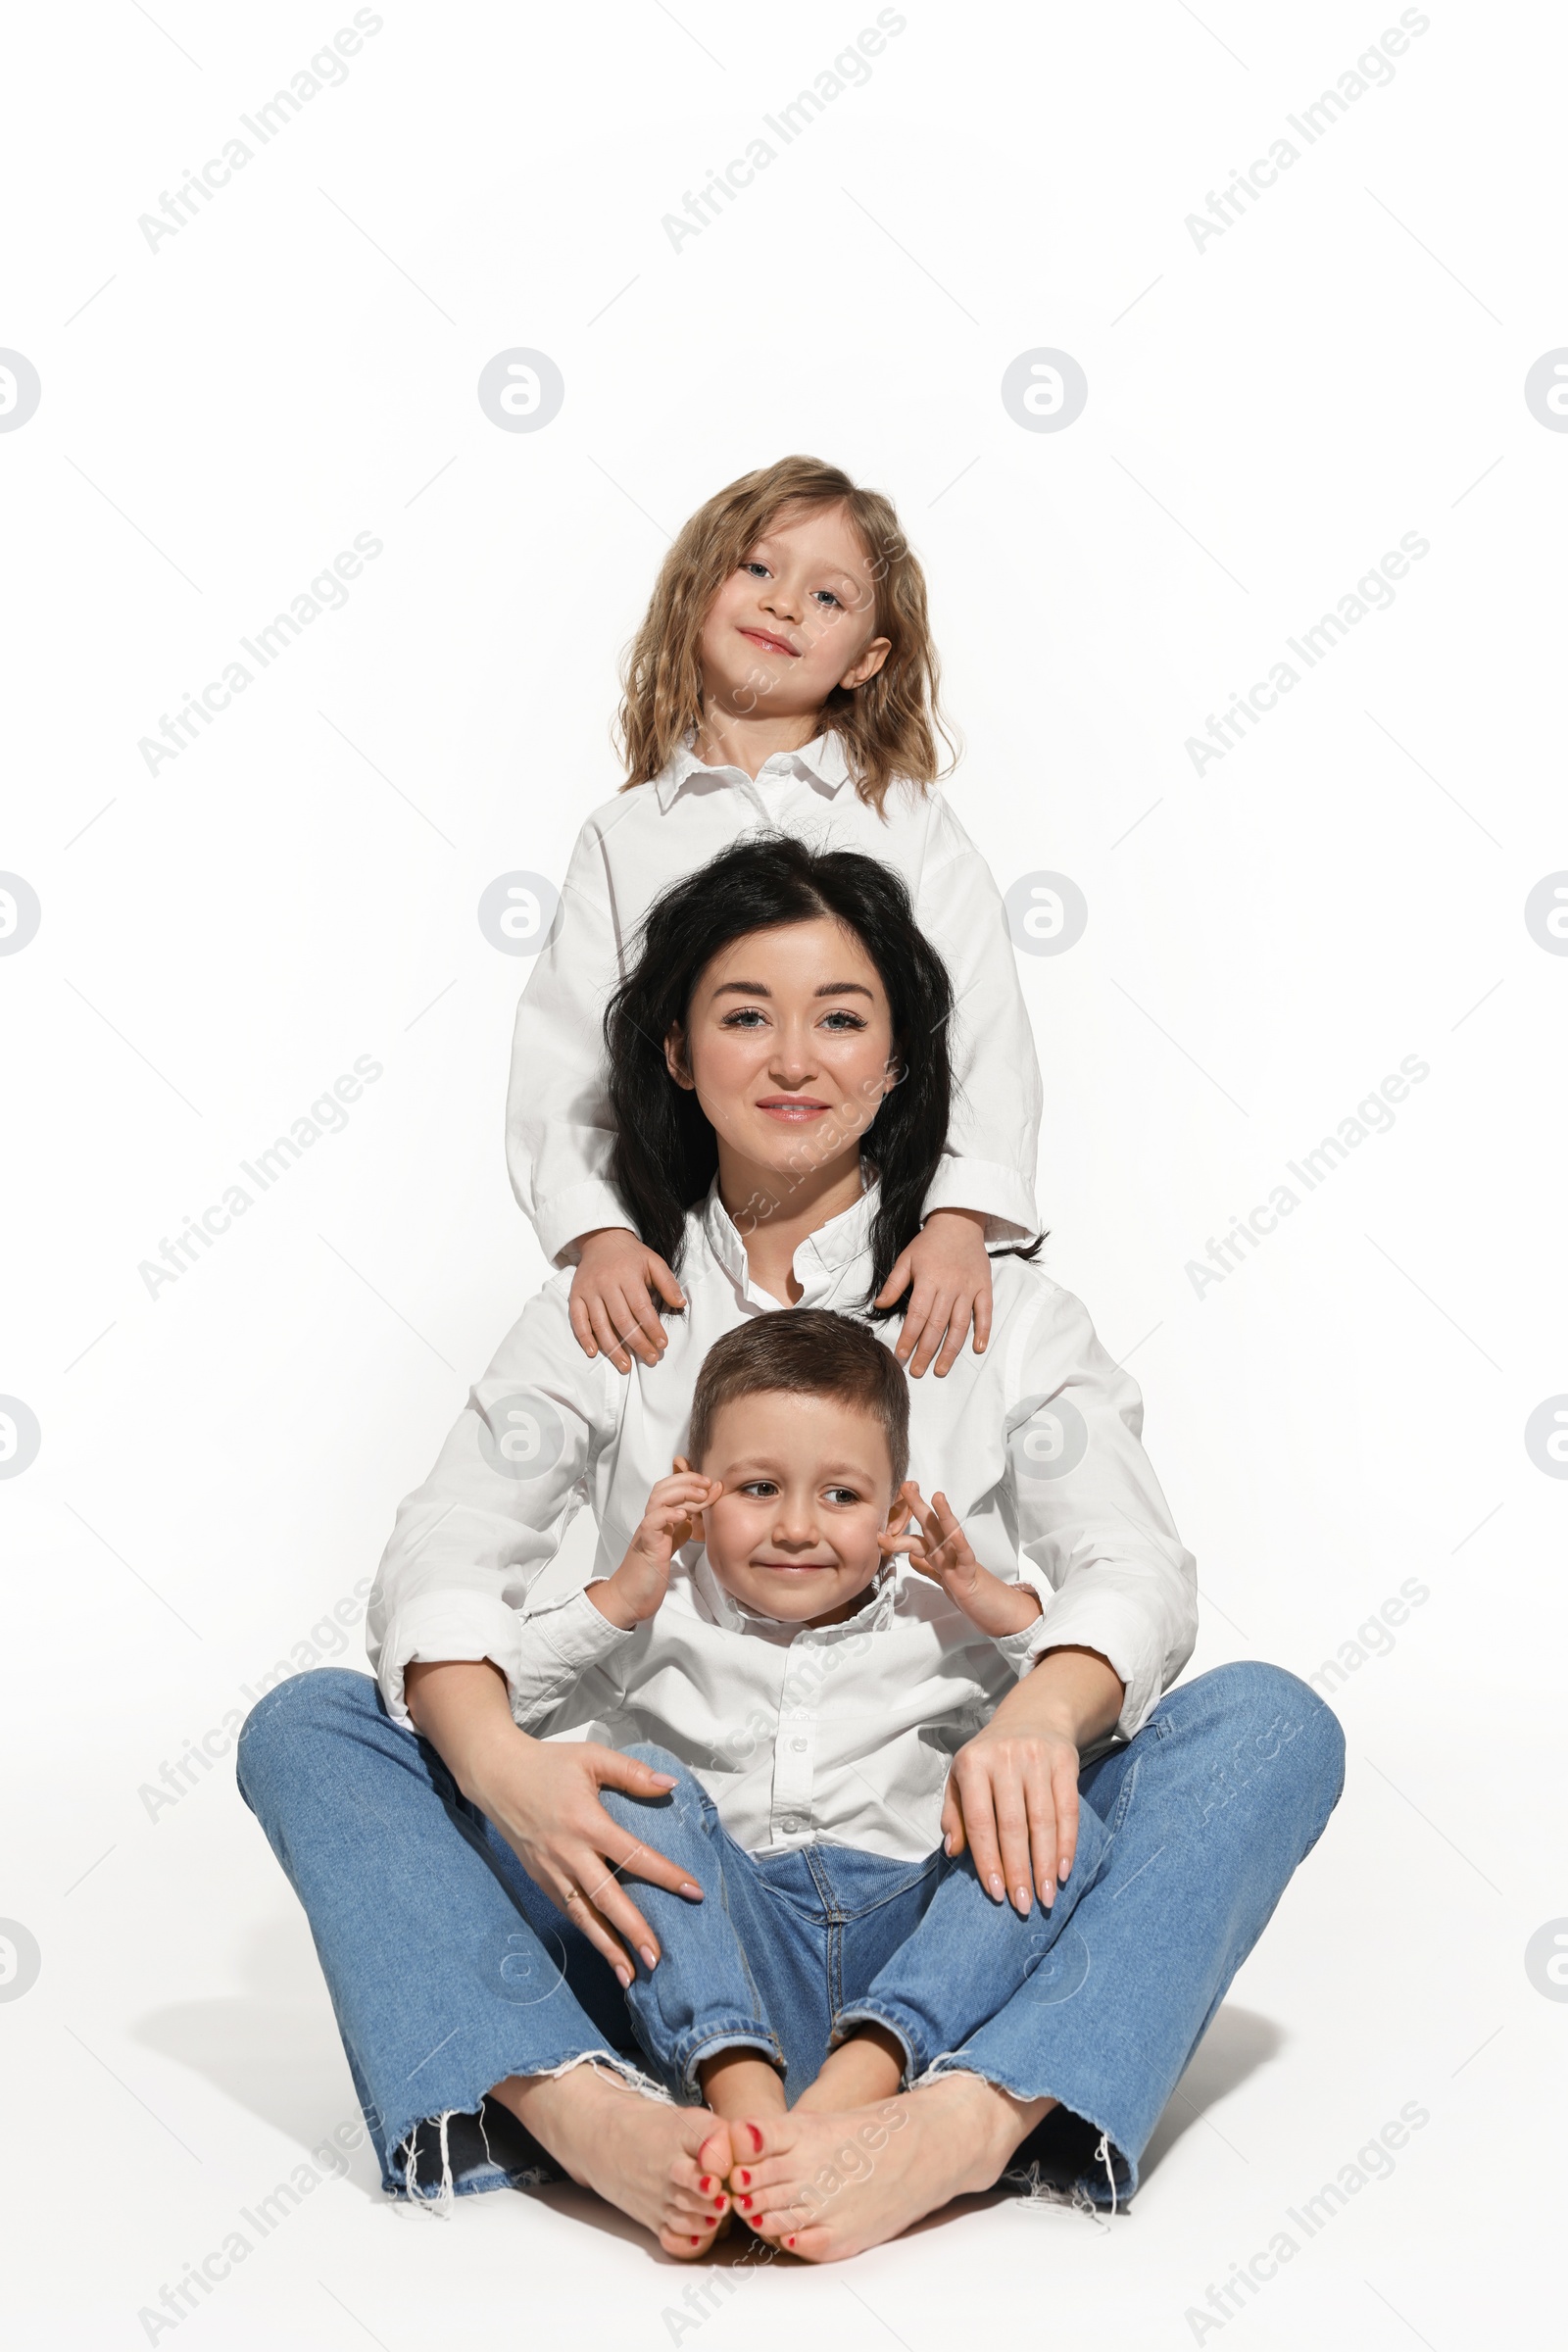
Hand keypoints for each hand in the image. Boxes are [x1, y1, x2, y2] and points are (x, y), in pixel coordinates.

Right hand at [479, 1736, 705, 1981]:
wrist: (497, 1776)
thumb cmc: (549, 1764)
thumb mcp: (591, 1758)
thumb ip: (632, 1772)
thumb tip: (670, 1785)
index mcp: (586, 1822)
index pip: (632, 1854)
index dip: (665, 1874)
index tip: (693, 1892)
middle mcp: (568, 1853)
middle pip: (606, 1898)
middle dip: (633, 1931)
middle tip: (658, 1959)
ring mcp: (551, 1871)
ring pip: (583, 1916)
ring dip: (607, 1948)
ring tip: (632, 1976)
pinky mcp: (541, 1879)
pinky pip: (568, 1911)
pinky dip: (588, 1933)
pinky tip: (606, 1952)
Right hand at [569, 1228, 684, 1371]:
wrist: (602, 1239)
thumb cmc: (631, 1255)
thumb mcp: (654, 1262)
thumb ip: (668, 1283)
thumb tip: (681, 1304)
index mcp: (627, 1275)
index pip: (642, 1308)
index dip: (652, 1328)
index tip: (662, 1344)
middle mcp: (606, 1284)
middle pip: (622, 1320)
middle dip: (637, 1343)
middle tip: (650, 1358)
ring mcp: (588, 1291)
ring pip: (600, 1325)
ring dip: (613, 1348)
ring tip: (625, 1366)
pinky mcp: (575, 1295)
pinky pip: (577, 1320)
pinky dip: (584, 1338)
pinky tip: (594, 1352)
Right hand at [590, 1467, 722, 1629]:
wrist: (630, 1598)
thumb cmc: (648, 1574)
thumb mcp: (669, 1547)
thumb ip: (678, 1532)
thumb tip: (691, 1520)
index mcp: (658, 1521)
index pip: (670, 1489)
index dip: (691, 1482)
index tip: (711, 1484)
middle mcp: (651, 1522)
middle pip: (663, 1487)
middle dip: (687, 1480)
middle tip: (708, 1483)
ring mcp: (647, 1532)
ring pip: (658, 1499)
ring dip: (681, 1492)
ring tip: (700, 1495)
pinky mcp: (646, 1546)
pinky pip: (652, 1522)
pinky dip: (667, 1514)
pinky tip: (683, 1515)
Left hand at [874, 1207, 991, 1376]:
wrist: (959, 1222)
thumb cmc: (929, 1243)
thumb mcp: (906, 1258)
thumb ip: (894, 1284)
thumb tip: (879, 1306)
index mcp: (928, 1281)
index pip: (917, 1316)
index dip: (909, 1338)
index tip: (902, 1356)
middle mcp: (949, 1287)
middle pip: (937, 1326)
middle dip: (926, 1351)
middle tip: (918, 1371)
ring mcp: (969, 1289)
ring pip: (960, 1325)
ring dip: (951, 1350)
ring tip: (942, 1369)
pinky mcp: (984, 1288)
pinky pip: (985, 1313)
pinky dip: (983, 1331)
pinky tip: (978, 1349)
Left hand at [879, 1482, 1041, 1639]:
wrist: (999, 1612)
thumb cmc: (974, 1595)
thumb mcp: (944, 1581)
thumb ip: (929, 1568)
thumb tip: (912, 1558)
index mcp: (939, 1557)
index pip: (917, 1536)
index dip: (900, 1525)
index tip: (887, 1509)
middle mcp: (948, 1555)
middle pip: (930, 1527)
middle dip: (917, 1506)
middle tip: (908, 1485)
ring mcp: (959, 1563)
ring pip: (949, 1536)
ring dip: (942, 1516)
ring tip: (937, 1496)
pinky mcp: (970, 1576)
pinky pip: (965, 1557)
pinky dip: (959, 1544)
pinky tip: (955, 1531)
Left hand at [941, 1647, 1124, 1915]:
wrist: (1034, 1715)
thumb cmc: (990, 1758)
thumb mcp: (962, 1776)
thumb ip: (955, 1814)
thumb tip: (952, 1851)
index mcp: (973, 1764)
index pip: (980, 1820)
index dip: (988, 1859)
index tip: (996, 1893)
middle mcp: (1004, 1758)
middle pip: (1013, 1825)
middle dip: (1019, 1870)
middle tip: (1023, 1906)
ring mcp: (1037, 1758)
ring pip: (1043, 1821)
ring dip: (1046, 1864)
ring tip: (1047, 1897)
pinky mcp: (1065, 1761)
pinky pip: (1068, 1809)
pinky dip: (1067, 1844)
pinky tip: (1064, 1870)